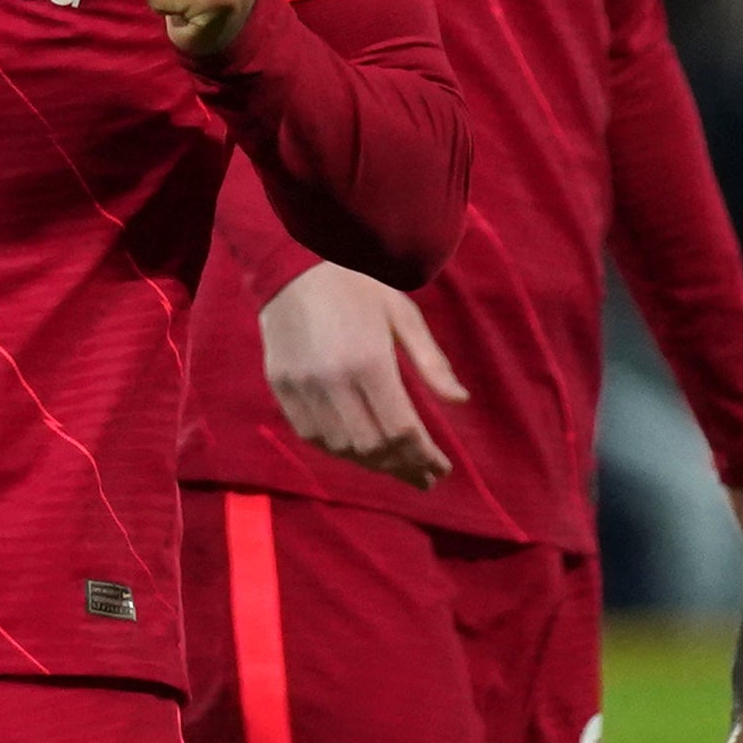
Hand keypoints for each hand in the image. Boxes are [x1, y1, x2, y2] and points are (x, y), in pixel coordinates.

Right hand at [259, 263, 463, 486]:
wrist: (294, 266)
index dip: (425, 456)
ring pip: (341, 448)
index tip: (442, 469)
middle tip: (423, 476)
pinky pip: (311, 436)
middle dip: (403, 467)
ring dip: (372, 463)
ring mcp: (303, 388)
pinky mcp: (281, 388)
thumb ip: (432, 361)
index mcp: (370, 361)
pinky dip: (338, 450)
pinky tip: (358, 450)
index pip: (403, 429)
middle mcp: (334, 382)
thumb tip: (461, 401)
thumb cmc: (358, 286)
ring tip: (395, 466)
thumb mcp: (403, 314)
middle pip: (373, 447)